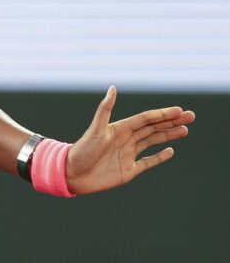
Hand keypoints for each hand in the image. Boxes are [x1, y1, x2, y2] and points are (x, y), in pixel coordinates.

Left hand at [65, 87, 194, 194]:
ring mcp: (128, 155)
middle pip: (153, 128)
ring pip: (152, 142)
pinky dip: (159, 157)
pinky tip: (170, 150)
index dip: (163, 114)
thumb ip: (105, 109)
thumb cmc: (82, 151)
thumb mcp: (96, 129)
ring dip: (168, 135)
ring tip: (185, 130)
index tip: (179, 110)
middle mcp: (126, 140)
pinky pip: (148, 162)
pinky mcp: (128, 170)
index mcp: (120, 129)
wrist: (71, 174)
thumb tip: (112, 88)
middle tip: (191, 116)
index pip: (146, 119)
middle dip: (171, 122)